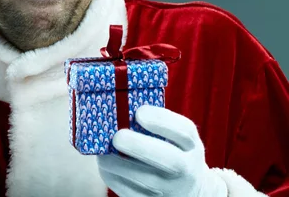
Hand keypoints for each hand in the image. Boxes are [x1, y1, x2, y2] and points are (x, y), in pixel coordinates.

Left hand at [97, 105, 226, 195]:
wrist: (188, 189)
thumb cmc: (173, 151)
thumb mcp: (176, 136)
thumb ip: (158, 121)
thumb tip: (123, 107)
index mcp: (191, 146)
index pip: (183, 132)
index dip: (161, 121)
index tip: (139, 113)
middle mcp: (187, 169)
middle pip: (170, 160)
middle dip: (140, 146)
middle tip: (117, 137)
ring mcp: (172, 190)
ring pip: (145, 180)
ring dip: (117, 163)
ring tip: (102, 151)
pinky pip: (130, 192)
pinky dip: (113, 177)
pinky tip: (105, 164)